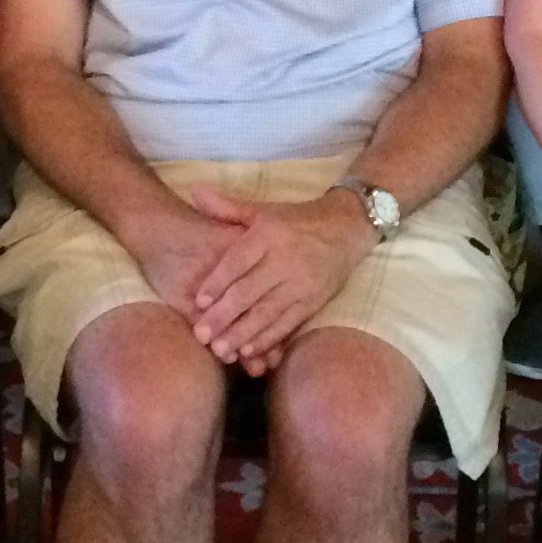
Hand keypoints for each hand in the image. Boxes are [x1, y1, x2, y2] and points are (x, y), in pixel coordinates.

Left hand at [187, 187, 369, 373]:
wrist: (346, 228)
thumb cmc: (296, 220)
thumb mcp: (263, 210)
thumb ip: (228, 207)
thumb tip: (195, 191)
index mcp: (269, 235)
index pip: (238, 261)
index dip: (217, 282)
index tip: (198, 301)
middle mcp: (285, 260)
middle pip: (249, 292)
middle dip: (224, 316)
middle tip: (200, 334)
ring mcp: (301, 283)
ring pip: (267, 313)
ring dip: (242, 334)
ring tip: (220, 350)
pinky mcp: (314, 301)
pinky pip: (288, 323)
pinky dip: (268, 339)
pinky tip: (249, 351)